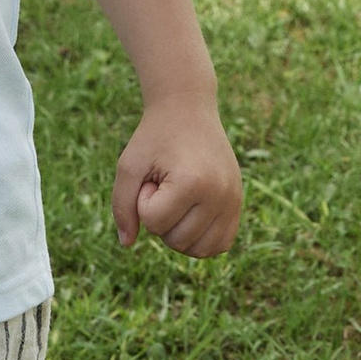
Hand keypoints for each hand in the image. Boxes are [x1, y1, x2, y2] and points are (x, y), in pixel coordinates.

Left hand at [110, 96, 242, 257]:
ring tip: (179, 198)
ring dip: (180, 231)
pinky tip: (191, 215)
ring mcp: (233, 200)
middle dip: (161, 217)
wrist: (188, 109)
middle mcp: (220, 194)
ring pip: (199, 250)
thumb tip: (127, 244)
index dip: (143, 202)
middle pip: (177, 241)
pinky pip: (220, 244)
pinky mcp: (238, 203)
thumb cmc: (154, 137)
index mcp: (192, 182)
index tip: (152, 177)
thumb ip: (122, 207)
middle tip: (165, 184)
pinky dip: (202, 240)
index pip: (154, 223)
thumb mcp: (129, 167)